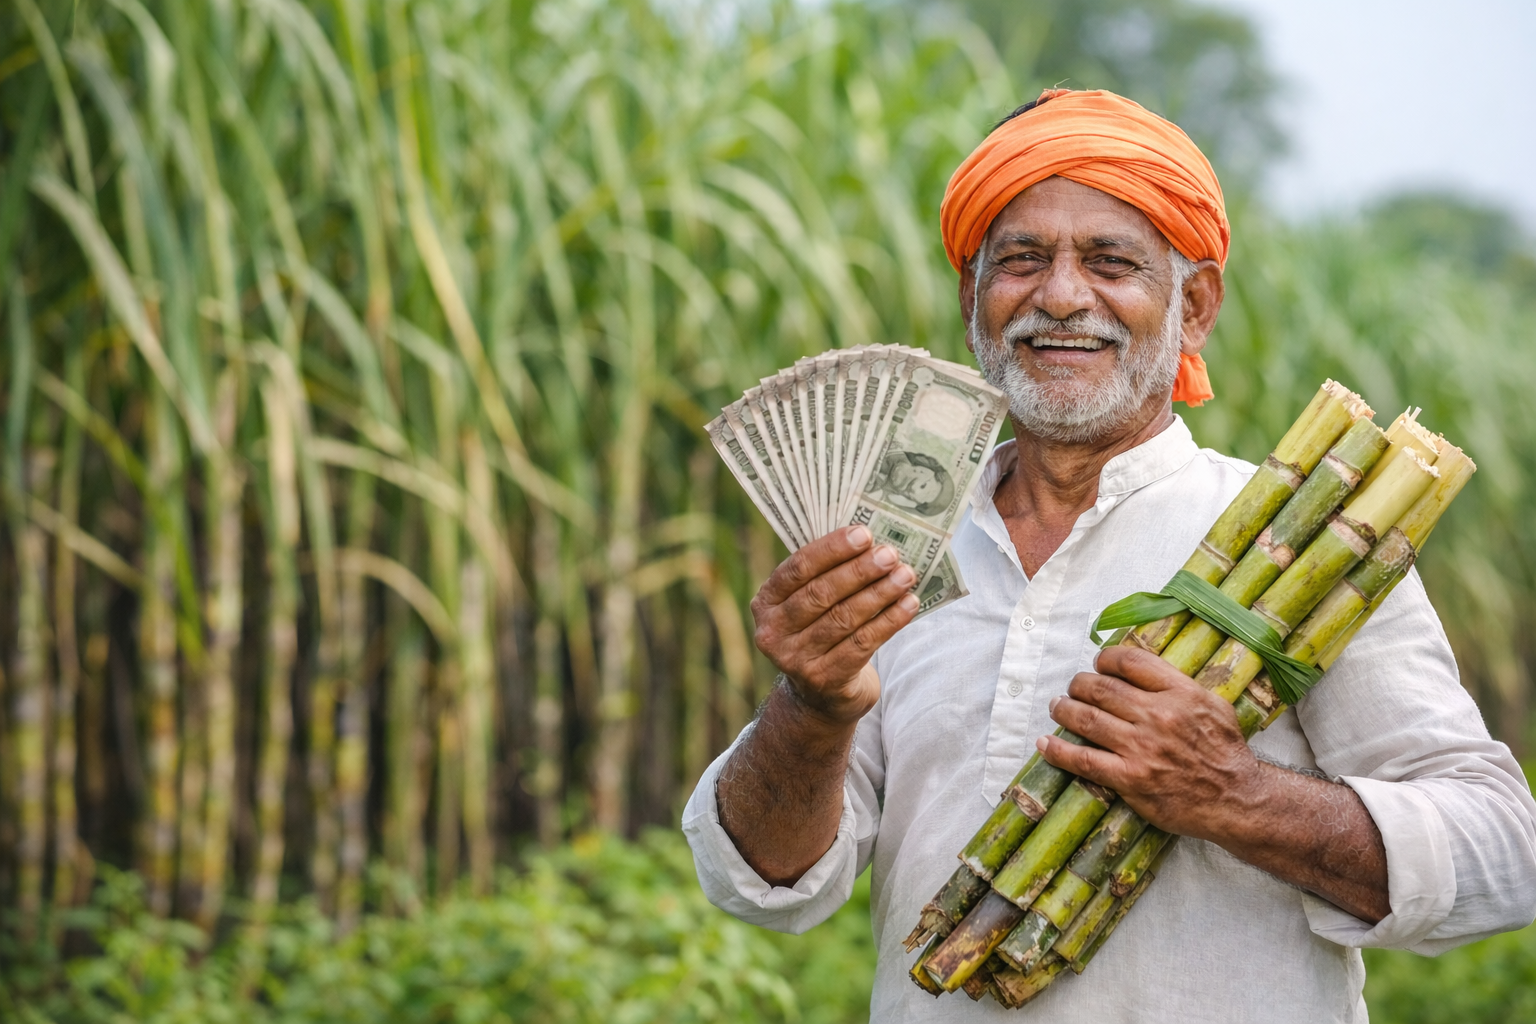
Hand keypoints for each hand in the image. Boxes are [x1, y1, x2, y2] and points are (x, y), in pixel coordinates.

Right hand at [750, 525, 919, 724]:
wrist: (820, 695)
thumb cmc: (821, 631)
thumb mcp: (810, 604)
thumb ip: (827, 574)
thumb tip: (872, 542)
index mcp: (766, 602)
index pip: (797, 569)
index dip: (832, 549)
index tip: (864, 534)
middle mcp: (773, 632)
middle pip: (820, 594)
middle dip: (859, 571)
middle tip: (890, 554)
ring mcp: (795, 659)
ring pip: (844, 619)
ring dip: (879, 594)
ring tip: (905, 575)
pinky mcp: (824, 679)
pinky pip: (862, 644)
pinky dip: (889, 621)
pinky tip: (909, 604)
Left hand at [1036, 645, 1263, 841]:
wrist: (1237, 799)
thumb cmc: (1225, 752)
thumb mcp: (1212, 705)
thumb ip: (1178, 685)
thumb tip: (1140, 669)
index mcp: (1181, 693)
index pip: (1131, 662)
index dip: (1106, 659)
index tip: (1098, 664)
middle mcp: (1159, 716)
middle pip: (1102, 687)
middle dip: (1079, 684)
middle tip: (1073, 687)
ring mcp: (1143, 748)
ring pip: (1087, 718)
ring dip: (1063, 709)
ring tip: (1056, 706)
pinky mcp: (1131, 779)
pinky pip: (1084, 760)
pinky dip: (1059, 751)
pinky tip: (1045, 744)